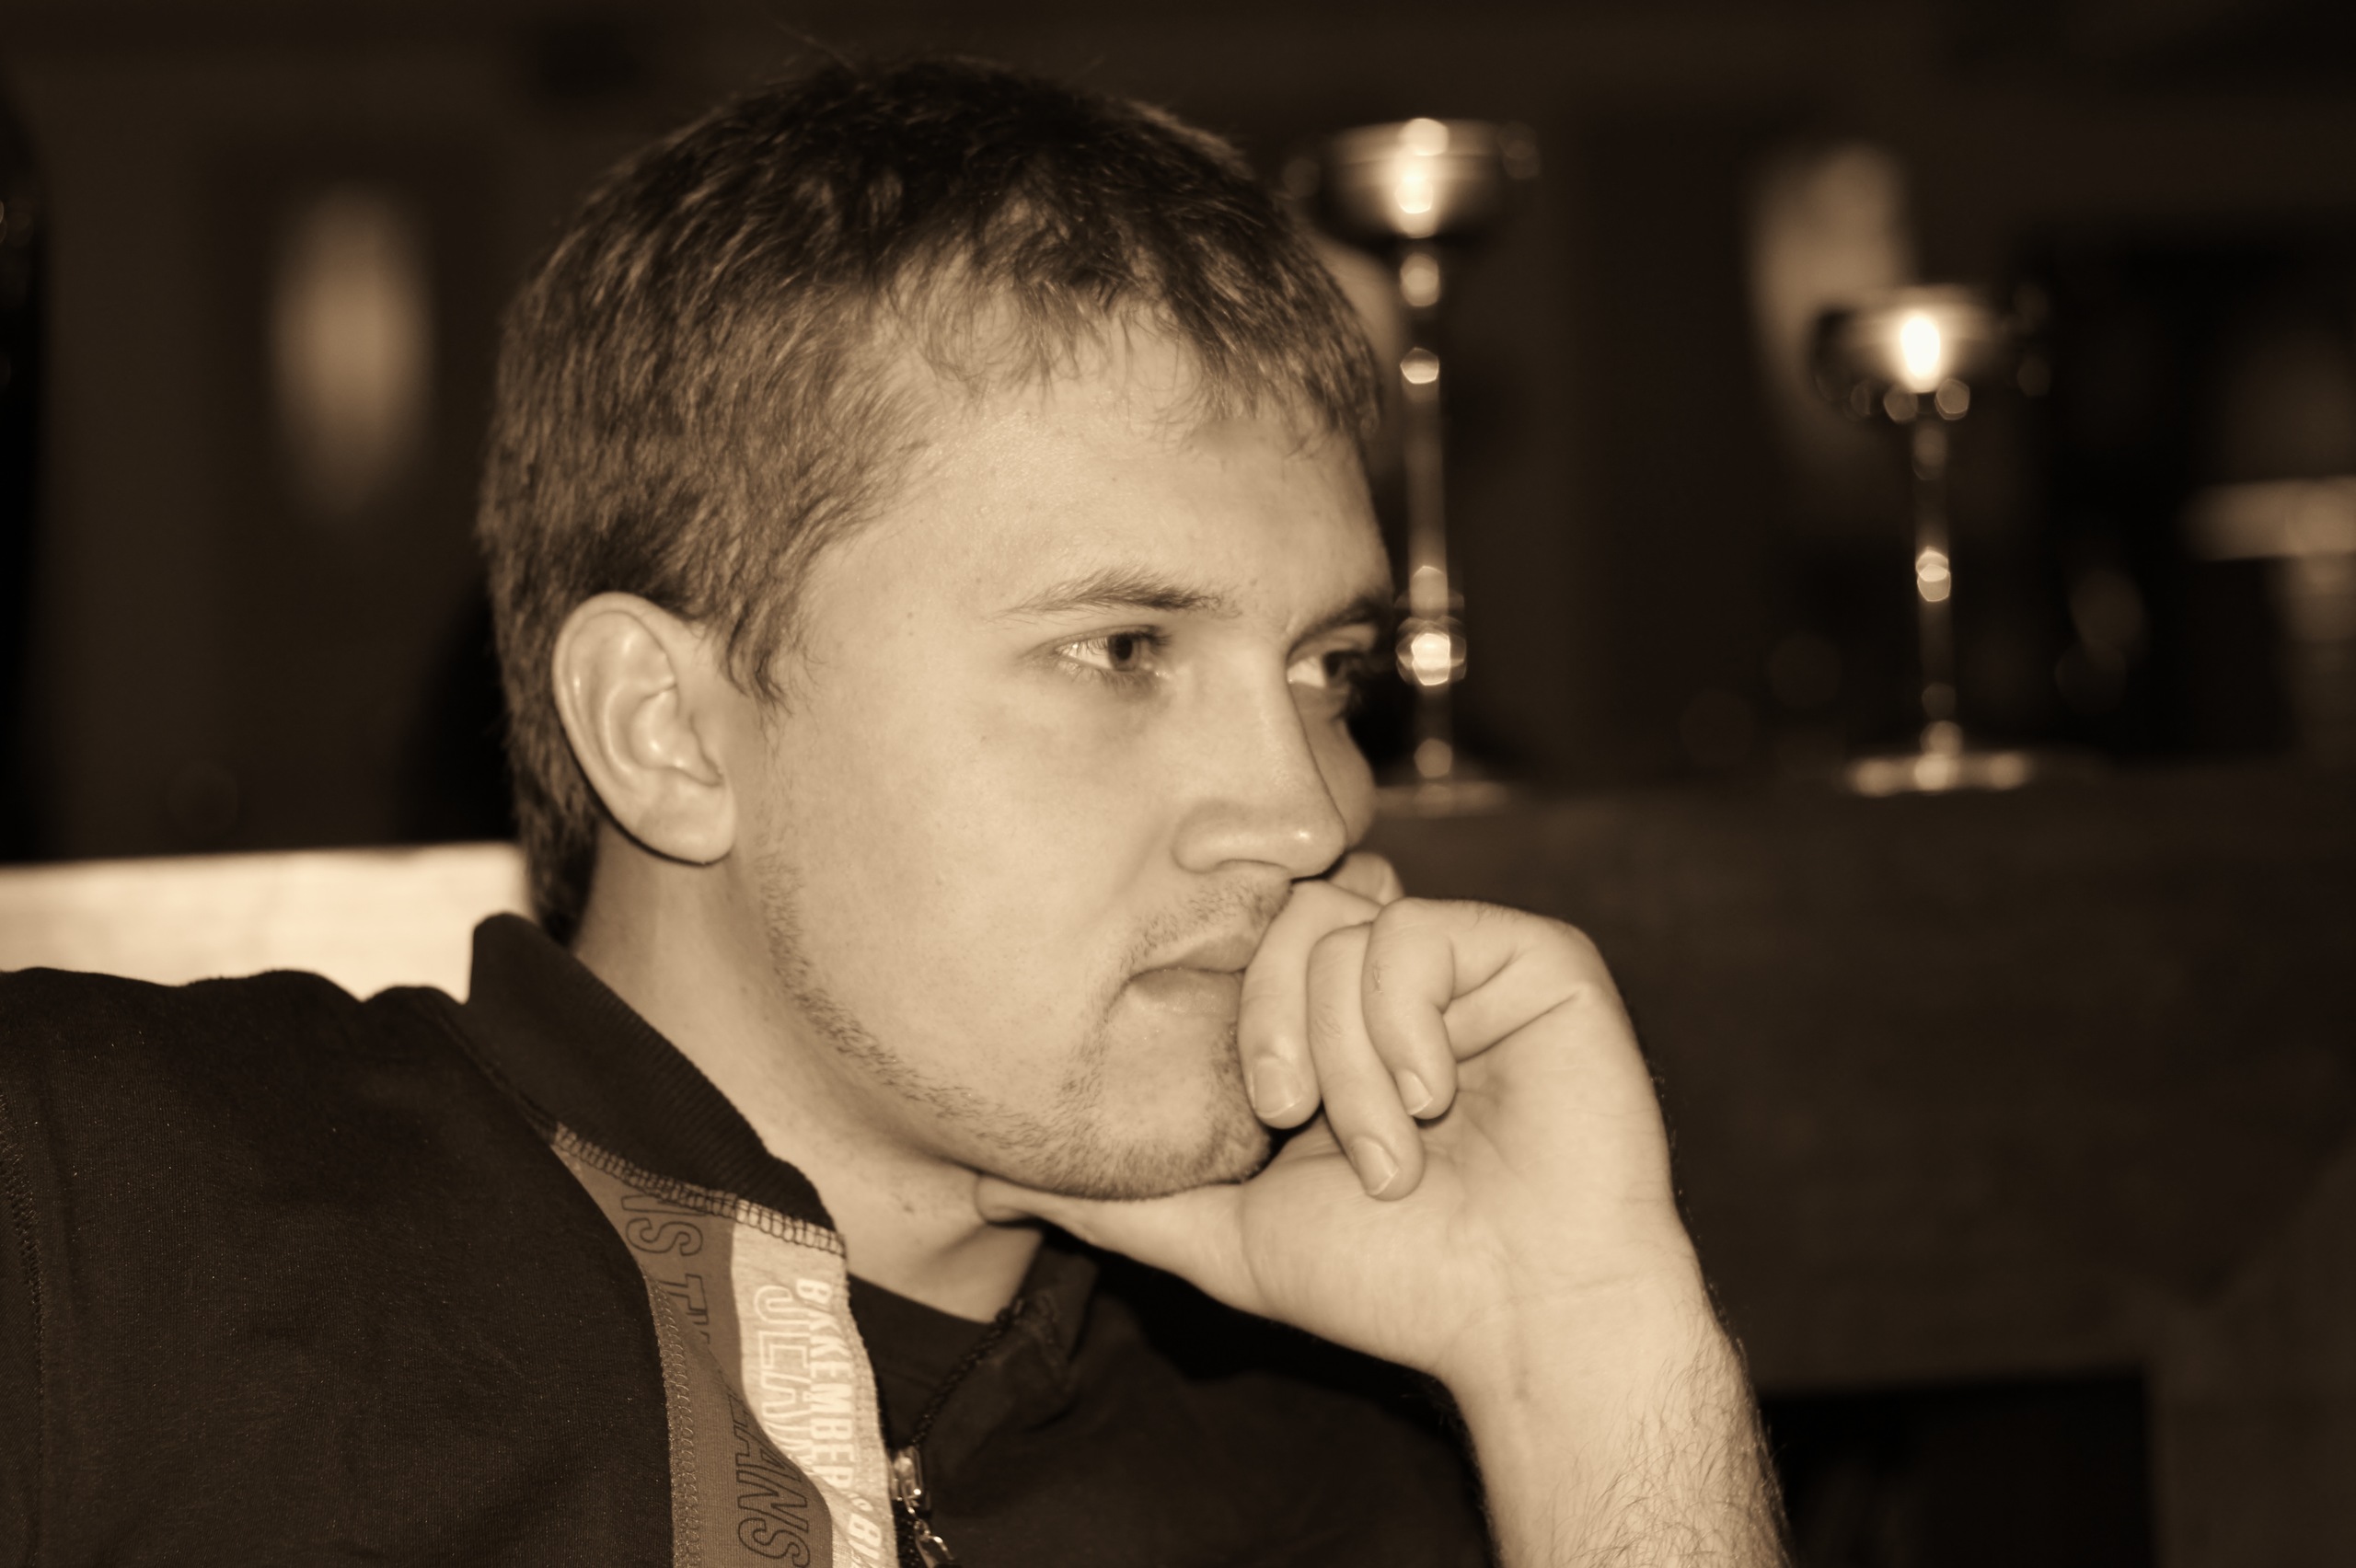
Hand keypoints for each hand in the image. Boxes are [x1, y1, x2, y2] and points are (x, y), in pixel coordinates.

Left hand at [976, 853, 1706, 1388]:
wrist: (1524, 1318)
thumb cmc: (1392, 1281)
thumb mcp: (1226, 1233)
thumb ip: (1116, 1197)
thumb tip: (984, 1180)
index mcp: (1336, 1018)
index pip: (1248, 940)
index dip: (1223, 991)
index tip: (1243, 1096)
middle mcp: (1400, 975)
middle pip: (1283, 914)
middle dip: (1264, 1026)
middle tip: (1289, 1121)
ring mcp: (1469, 960)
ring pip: (1344, 926)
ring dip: (1346, 1060)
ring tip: (1389, 1155)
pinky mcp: (1536, 955)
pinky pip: (1419, 934)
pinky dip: (1404, 1028)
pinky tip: (1438, 1104)